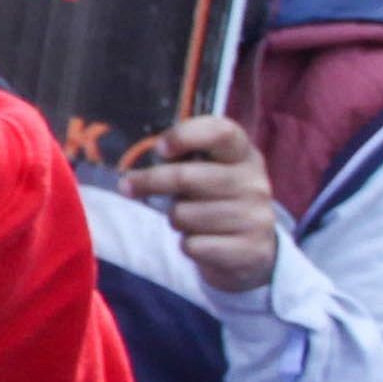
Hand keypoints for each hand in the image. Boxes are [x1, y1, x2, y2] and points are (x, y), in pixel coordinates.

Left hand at [123, 113, 285, 295]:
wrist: (251, 248)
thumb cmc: (214, 200)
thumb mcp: (207, 172)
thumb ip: (182, 159)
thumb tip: (145, 163)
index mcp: (243, 155)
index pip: (220, 132)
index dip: (185, 136)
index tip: (159, 148)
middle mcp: (254, 183)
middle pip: (186, 177)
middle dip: (150, 182)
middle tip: (127, 186)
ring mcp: (255, 217)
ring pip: (183, 215)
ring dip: (175, 219)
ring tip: (189, 219)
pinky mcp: (249, 249)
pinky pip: (193, 245)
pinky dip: (188, 245)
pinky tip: (203, 241)